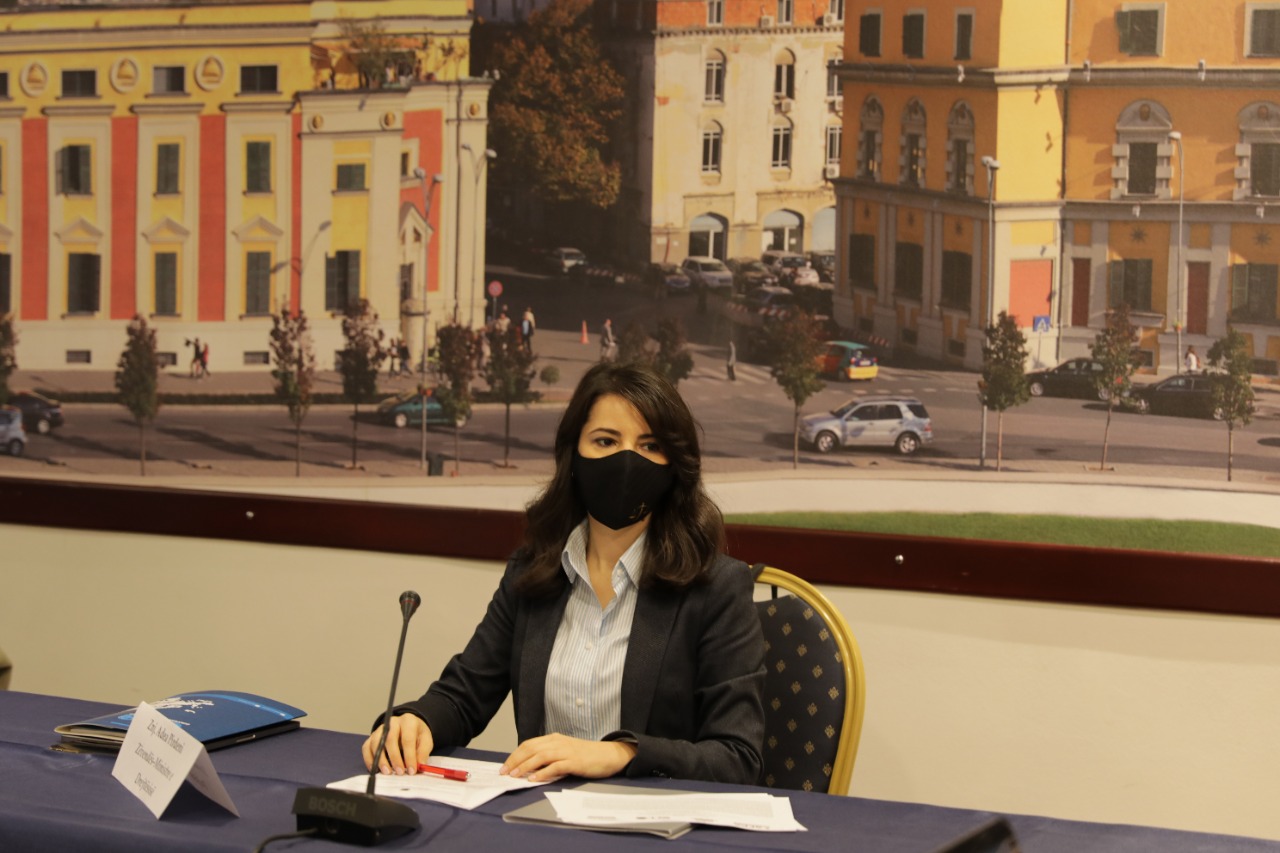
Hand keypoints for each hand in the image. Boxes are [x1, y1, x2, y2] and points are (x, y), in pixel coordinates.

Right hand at [361, 714, 434, 774]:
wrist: (409, 727)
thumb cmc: (417, 735)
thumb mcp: (425, 741)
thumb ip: (423, 752)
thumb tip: (419, 765)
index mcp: (408, 721)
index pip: (407, 739)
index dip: (409, 756)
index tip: (411, 770)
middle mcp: (392, 722)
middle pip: (390, 739)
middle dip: (394, 758)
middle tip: (400, 772)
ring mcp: (380, 729)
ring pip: (376, 743)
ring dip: (381, 760)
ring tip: (387, 772)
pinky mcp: (371, 736)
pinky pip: (366, 747)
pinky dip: (369, 759)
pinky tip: (375, 769)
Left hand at [499, 734, 636, 782]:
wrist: (609, 755)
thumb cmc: (586, 755)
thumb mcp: (565, 751)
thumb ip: (550, 756)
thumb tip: (529, 767)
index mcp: (554, 739)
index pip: (529, 744)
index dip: (515, 755)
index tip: (505, 766)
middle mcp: (558, 742)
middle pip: (531, 748)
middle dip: (515, 760)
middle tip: (504, 772)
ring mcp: (566, 751)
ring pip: (540, 756)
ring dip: (525, 766)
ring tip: (515, 776)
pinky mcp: (574, 762)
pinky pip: (555, 766)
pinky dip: (542, 773)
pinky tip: (534, 779)